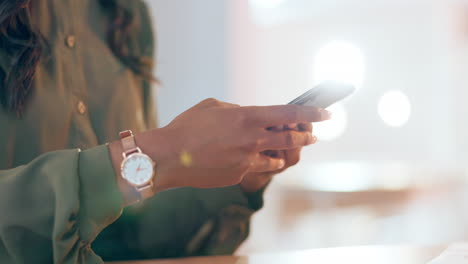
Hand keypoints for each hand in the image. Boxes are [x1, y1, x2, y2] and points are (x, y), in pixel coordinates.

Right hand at [110, 98, 329, 197]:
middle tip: (313, 135)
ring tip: (285, 151)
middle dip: (306, 136)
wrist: (170, 157)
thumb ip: (238, 110)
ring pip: (278, 157)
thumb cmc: (188, 126)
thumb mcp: (214, 107)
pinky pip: (257, 168)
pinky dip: (260, 164)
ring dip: (284, 153)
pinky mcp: (240, 175)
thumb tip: (250, 115)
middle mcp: (253, 138)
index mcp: (248, 116)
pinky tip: (258, 161)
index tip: (326, 114)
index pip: (290, 114)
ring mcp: (248, 159)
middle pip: (291, 137)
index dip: (312, 114)